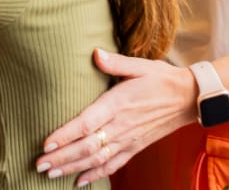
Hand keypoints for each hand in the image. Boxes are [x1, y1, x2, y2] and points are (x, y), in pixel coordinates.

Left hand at [36, 49, 194, 185]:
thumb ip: (115, 62)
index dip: (65, 135)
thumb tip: (96, 53)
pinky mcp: (135, 147)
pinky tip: (79, 181)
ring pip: (97, 159)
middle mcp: (121, 126)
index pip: (87, 123)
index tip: (46, 144)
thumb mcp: (140, 65)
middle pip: (87, 146)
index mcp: (118, 104)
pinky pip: (113, 165)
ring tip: (50, 173)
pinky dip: (96, 174)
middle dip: (62, 157)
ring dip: (72, 168)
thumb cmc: (161, 78)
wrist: (189, 98)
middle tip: (39, 164)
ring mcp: (129, 140)